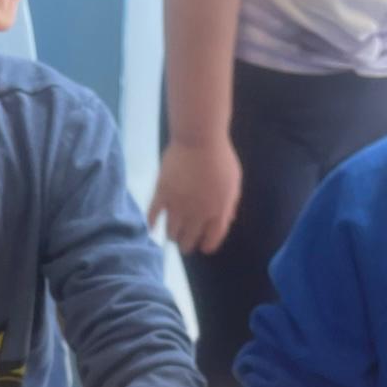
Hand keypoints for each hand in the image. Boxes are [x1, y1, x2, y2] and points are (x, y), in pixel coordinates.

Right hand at [147, 139, 241, 255]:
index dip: (207, 245)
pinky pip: (154, 215)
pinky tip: (152, 228)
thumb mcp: (234, 181)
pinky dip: (152, 224)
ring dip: (172, 237)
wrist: (198, 138)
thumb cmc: (221, 157)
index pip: (212, 239)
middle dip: (187, 245)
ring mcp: (178, 205)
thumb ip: (230, 203)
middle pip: (190, 239)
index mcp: (218, 211)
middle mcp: (198, 214)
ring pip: (171, 232)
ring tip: (171, 236)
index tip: (203, 247)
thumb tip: (230, 219)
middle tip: (184, 245)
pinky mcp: (162, 194)